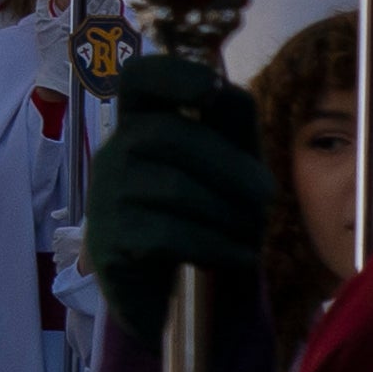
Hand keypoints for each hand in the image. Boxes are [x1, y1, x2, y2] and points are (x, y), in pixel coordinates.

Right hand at [85, 56, 273, 341]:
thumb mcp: (224, 170)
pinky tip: (239, 257)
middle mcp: (113, 153)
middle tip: (267, 196)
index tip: (212, 89)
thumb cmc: (199, 220)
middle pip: (169, 134)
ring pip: (172, 187)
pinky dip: (216, 245)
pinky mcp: (108, 244)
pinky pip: (167, 233)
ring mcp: (105, 198)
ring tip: (253, 234)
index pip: (138, 79)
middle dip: (231, 165)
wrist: (164, 297)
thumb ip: (230, 128)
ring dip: (228, 212)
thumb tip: (225, 89)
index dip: (172, 74)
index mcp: (139, 125)